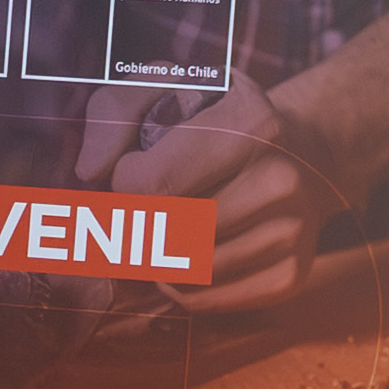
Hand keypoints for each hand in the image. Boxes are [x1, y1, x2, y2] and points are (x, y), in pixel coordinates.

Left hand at [95, 82, 317, 304]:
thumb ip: (114, 111)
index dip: (124, 183)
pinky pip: (203, 300)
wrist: (297, 154)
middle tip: (139, 206)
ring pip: (183, 271)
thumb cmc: (213, 120)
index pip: (154, 183)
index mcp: (250, 123)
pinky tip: (184, 254)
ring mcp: (291, 231)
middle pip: (168, 233)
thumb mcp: (163, 87)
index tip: (132, 170)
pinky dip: (177, 285)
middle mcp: (280, 179)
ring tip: (162, 227)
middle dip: (135, 224)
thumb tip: (90, 172)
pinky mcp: (289, 275)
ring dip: (153, 256)